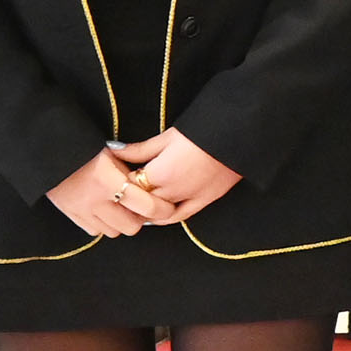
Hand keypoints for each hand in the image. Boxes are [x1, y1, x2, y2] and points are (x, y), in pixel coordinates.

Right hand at [48, 146, 159, 236]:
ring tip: (120, 207)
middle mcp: (95, 200)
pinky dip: (102, 224)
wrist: (48, 149)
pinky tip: (103, 209)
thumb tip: (150, 186)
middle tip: (140, 207)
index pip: (146, 206)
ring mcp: (81, 210)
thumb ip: (130, 172)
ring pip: (113, 232)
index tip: (168, 207)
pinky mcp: (71, 214)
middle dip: (139, 218)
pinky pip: (95, 231)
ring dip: (120, 222)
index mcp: (108, 180)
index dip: (162, 209)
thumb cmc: (84, 147)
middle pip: (131, 226)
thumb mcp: (112, 153)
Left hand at [108, 128, 242, 219]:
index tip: (114, 176)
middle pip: (142, 202)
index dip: (120, 181)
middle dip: (130, 197)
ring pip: (158, 214)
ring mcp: (190, 198)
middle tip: (120, 191)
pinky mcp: (205, 200)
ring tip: (135, 205)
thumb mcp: (166, 137)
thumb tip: (114, 151)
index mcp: (161, 173)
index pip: (130, 185)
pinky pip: (180, 216)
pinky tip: (155, 217)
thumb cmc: (201, 131)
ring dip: (145, 211)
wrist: (237, 135)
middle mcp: (173, 191)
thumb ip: (139, 149)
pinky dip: (164, 219)